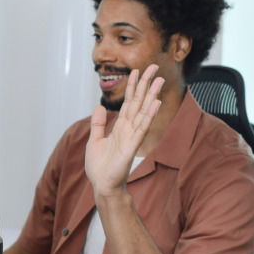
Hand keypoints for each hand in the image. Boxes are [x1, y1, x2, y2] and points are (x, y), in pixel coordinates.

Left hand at [85, 65, 163, 197]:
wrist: (102, 186)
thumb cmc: (100, 168)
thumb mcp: (94, 141)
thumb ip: (98, 124)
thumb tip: (99, 107)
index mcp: (120, 127)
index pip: (129, 102)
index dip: (133, 86)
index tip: (137, 71)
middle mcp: (129, 129)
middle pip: (139, 102)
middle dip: (146, 84)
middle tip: (154, 67)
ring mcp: (132, 136)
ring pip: (144, 111)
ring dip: (151, 95)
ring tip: (159, 80)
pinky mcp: (132, 146)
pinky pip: (142, 127)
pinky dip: (149, 115)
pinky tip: (155, 103)